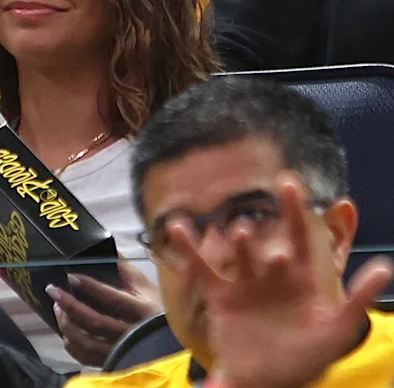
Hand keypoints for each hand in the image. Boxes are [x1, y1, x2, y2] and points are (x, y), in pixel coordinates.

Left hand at [47, 262, 161, 365]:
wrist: (167, 344)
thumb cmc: (156, 311)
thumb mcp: (146, 288)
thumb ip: (124, 270)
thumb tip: (105, 247)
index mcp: (141, 311)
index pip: (113, 299)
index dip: (90, 287)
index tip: (71, 276)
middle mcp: (131, 333)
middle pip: (95, 322)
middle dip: (69, 305)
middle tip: (52, 290)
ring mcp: (120, 350)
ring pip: (87, 342)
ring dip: (67, 325)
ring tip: (57, 308)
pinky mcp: (112, 362)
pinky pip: (86, 357)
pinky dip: (71, 345)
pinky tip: (66, 332)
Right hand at [168, 179, 393, 387]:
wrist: (263, 383)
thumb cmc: (303, 361)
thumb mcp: (336, 333)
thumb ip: (358, 300)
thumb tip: (385, 266)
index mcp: (301, 281)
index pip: (302, 239)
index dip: (296, 212)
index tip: (288, 184)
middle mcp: (271, 276)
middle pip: (269, 245)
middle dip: (267, 230)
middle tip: (260, 219)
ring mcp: (244, 284)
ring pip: (240, 256)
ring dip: (240, 243)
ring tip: (241, 234)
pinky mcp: (220, 296)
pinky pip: (202, 269)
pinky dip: (189, 249)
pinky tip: (179, 228)